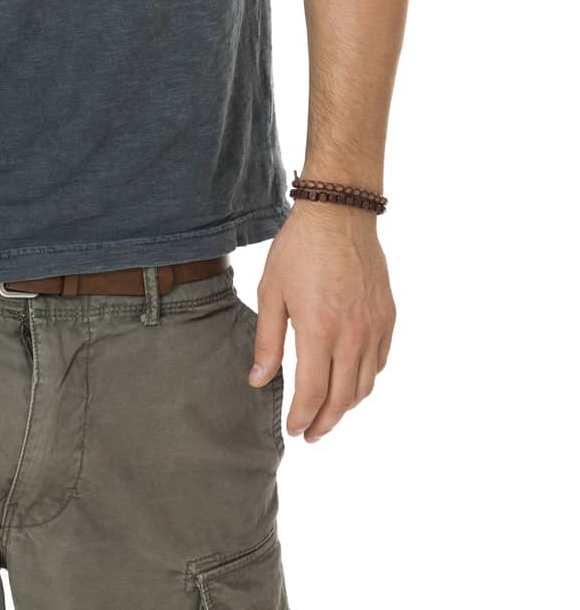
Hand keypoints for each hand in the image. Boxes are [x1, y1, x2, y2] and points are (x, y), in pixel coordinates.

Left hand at [246, 200, 395, 441]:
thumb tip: (259, 382)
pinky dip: (366, 379)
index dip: (303, 418)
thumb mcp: (271, 292)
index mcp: (319, 331)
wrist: (340, 212)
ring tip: (329, 412)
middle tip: (311, 434)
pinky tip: (351, 380)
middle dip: (325, 423)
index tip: (294, 430)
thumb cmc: (299, 249)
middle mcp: (353, 335)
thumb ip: (267, 341)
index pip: (313, 394)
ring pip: (366, 385)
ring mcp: (375, 327)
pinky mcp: (387, 316)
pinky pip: (381, 361)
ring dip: (346, 406)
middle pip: (342, 398)